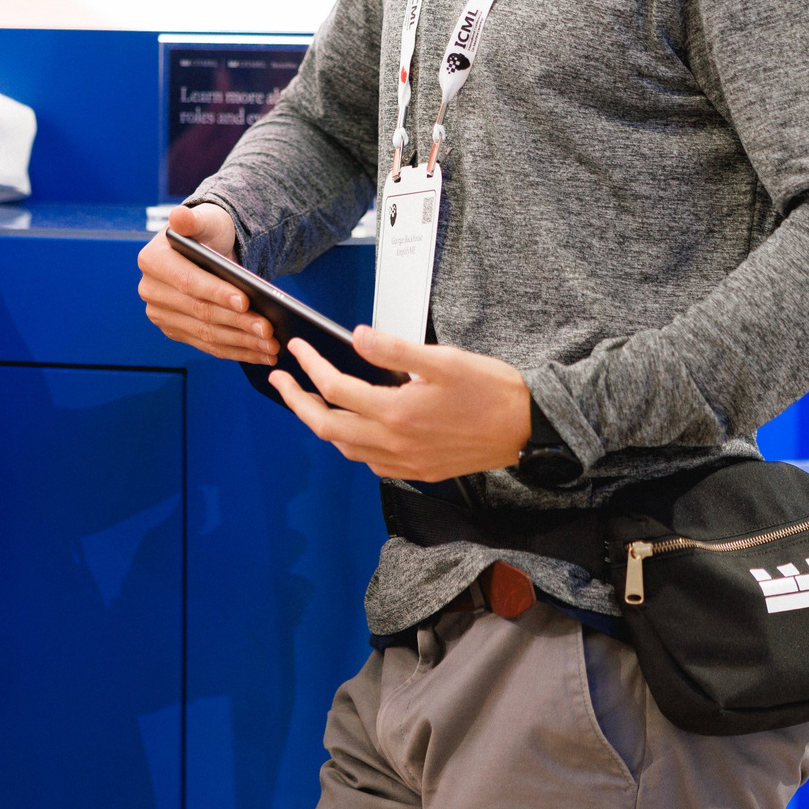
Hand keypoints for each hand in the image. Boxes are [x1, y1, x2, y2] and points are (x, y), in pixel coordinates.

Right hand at [137, 203, 276, 365]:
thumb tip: (179, 217)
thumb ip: (192, 219)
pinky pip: (208, 345)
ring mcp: (162, 314)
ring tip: (271, 345)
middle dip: (237, 322)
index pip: (188, 282)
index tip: (246, 301)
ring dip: (241, 342)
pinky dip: (237, 351)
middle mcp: (151, 290)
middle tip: (268, 329)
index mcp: (153, 261)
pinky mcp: (176, 331)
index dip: (217, 293)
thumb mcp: (206, 219)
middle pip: (200, 312)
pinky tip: (261, 354)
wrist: (208, 248)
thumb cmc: (208, 231)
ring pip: (206, 333)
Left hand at [271, 327, 533, 480]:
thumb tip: (358, 337)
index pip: (335, 389)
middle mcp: (394, 443)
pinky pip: (369, 462)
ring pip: (345, 447)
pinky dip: (350, 442)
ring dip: (321, 423)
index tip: (297, 347)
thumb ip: (396, 349)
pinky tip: (354, 425)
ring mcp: (404, 462)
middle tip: (281, 378)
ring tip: (311, 399)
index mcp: (396, 412)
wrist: (528, 430)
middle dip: (296, 401)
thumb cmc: (492, 391)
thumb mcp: (444, 359)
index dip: (309, 366)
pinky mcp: (418, 471)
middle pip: (326, 425)